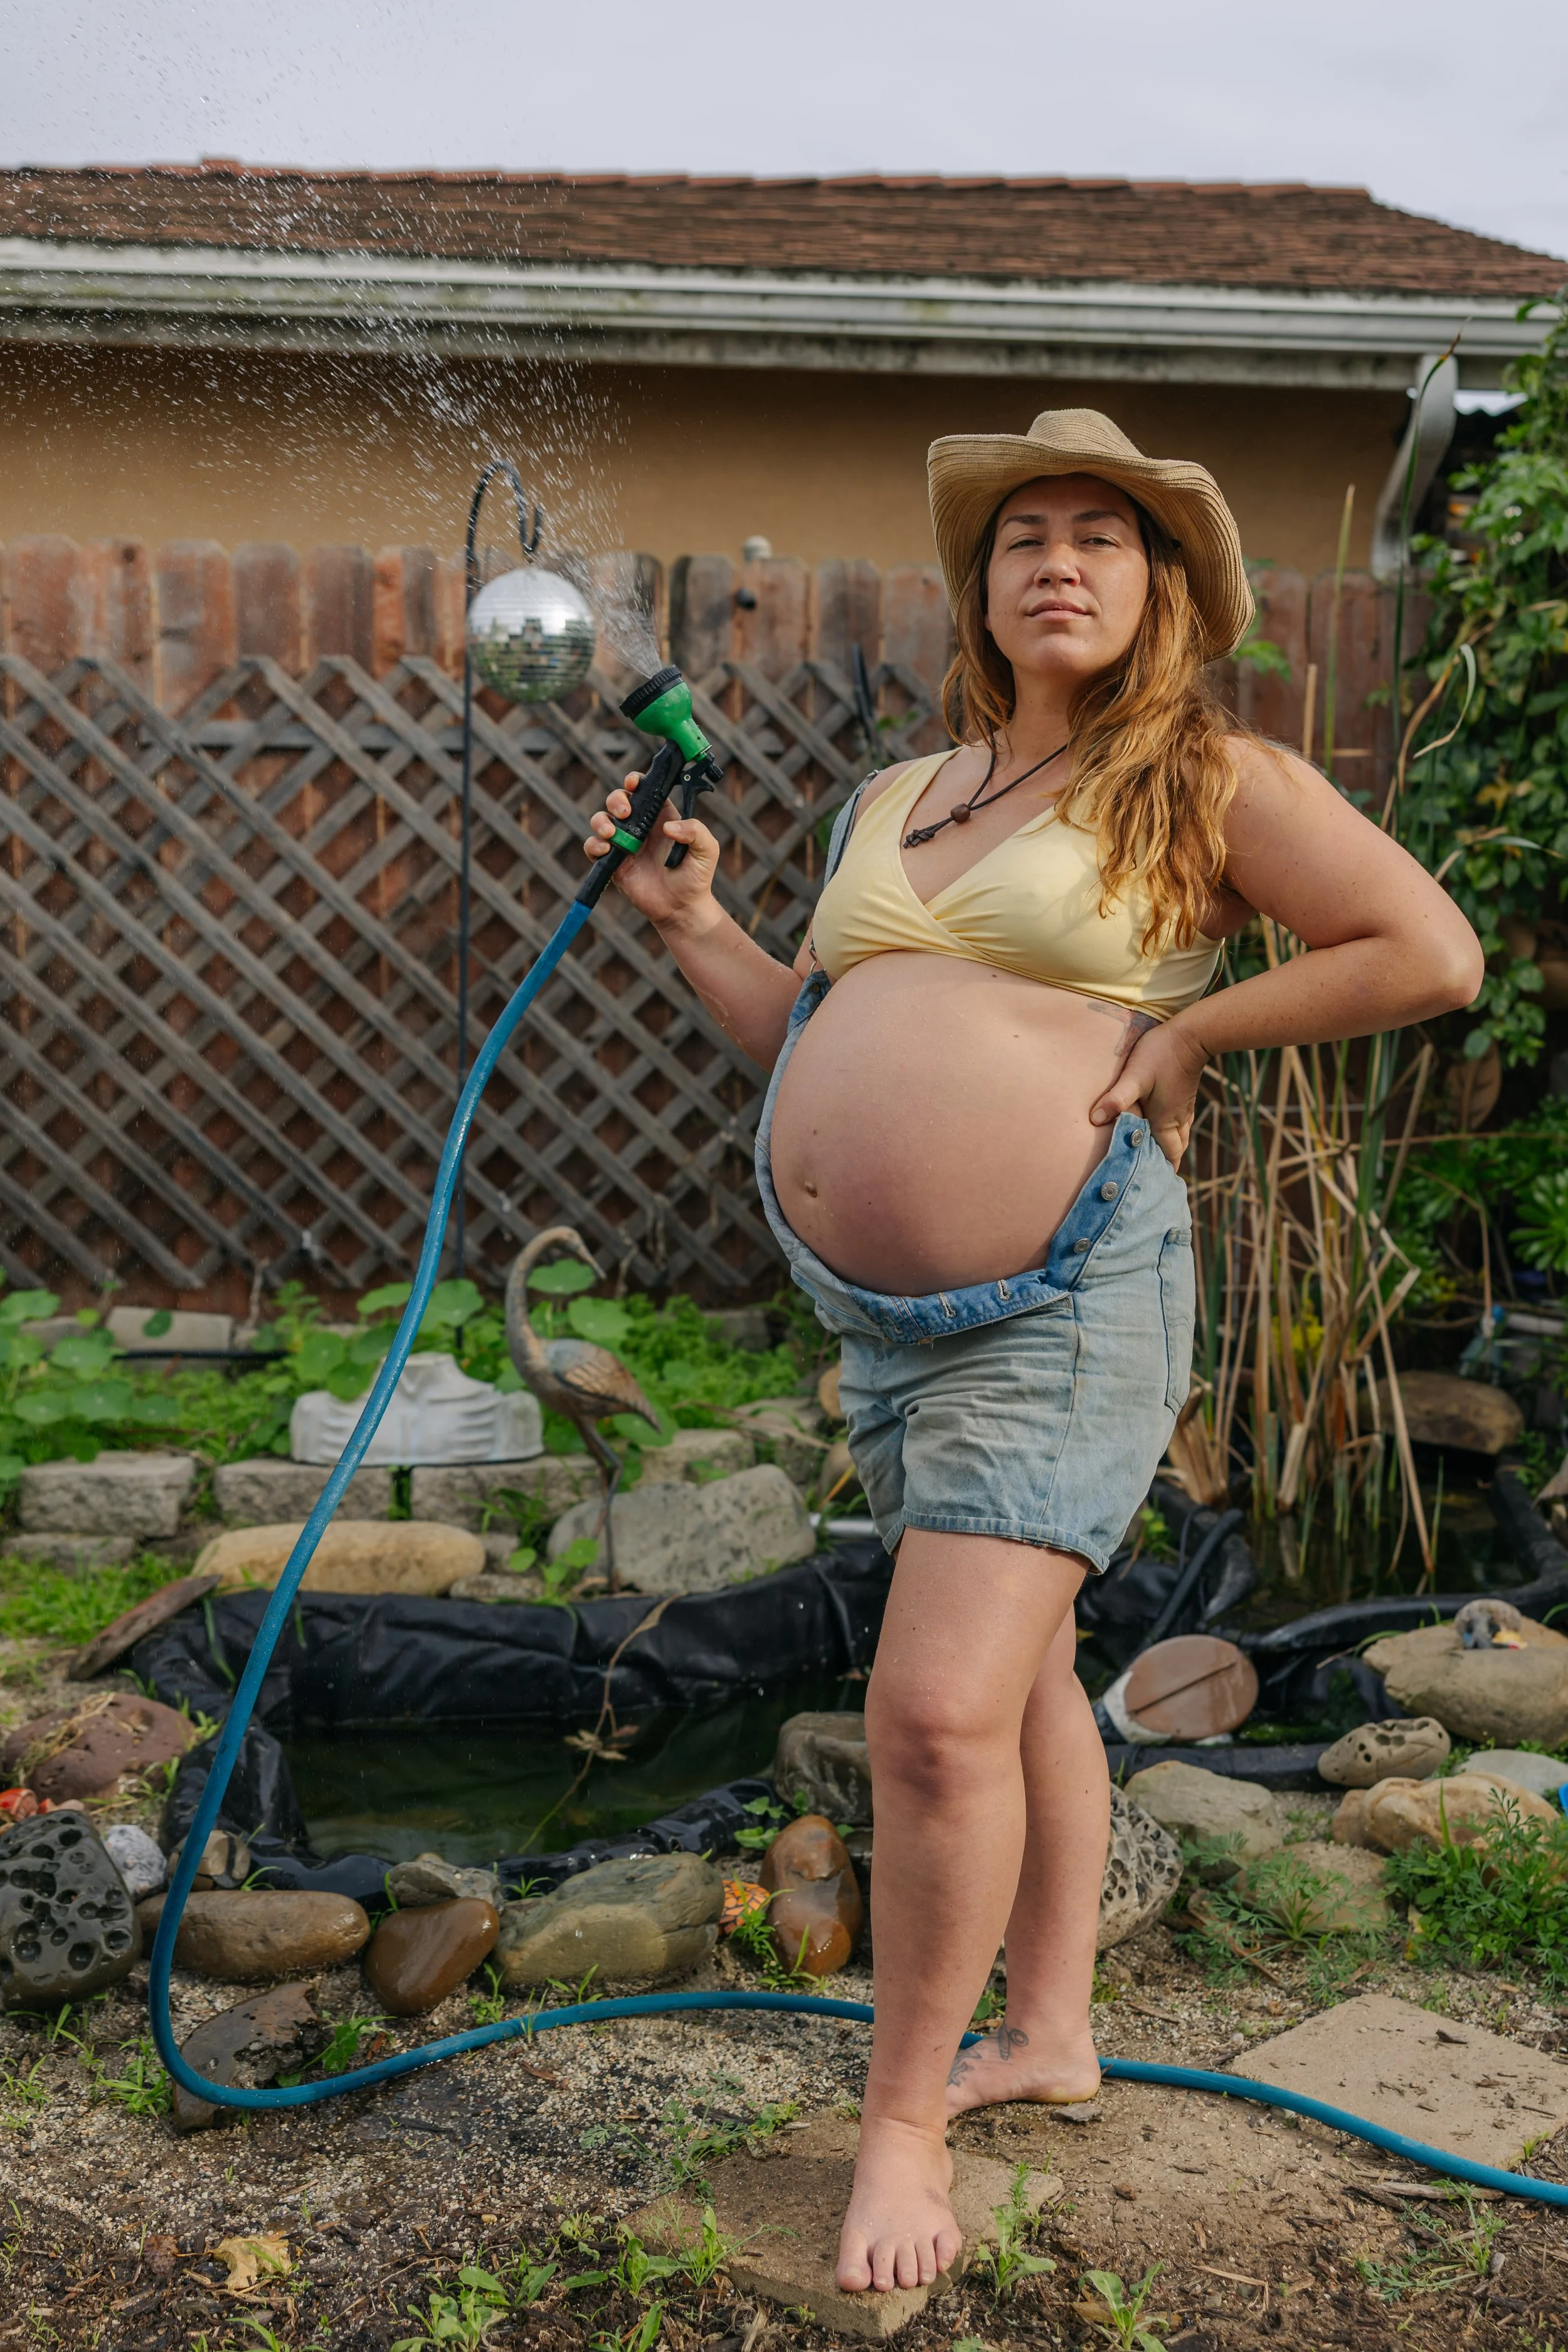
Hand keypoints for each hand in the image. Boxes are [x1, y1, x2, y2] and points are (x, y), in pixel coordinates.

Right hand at [583, 775, 722, 934]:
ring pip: (601, 820)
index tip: (633, 784)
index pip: (644, 790)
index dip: (635, 781)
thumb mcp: (707, 850)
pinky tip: (606, 850)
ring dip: (601, 821)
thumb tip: (669, 827)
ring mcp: (625, 844)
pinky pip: (594, 847)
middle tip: (625, 814)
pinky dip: (593, 845)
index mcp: (661, 816)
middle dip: (616, 799)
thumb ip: (695, 831)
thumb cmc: (696, 877)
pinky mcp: (614, 863)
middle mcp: (640, 826)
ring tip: (611, 834)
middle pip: (618, 800)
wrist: (681, 908)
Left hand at [1088, 1017, 1209, 1168]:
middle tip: (1152, 1176)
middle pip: (1175, 1150)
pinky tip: (1160, 1128)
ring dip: (1169, 1149)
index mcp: (1166, 1121)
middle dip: (1166, 1164)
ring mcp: (1183, 1107)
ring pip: (1179, 1137)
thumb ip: (1116, 1099)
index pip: (1168, 1156)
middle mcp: (1177, 1119)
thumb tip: (1094, 1120)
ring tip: (1156, 1158)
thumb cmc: (1161, 1055)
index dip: (1161, 1172)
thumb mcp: (1135, 1077)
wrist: (1192, 1034)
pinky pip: (1180, 1124)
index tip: (1153, 1187)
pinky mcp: (1183, 1096)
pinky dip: (1171, 1133)